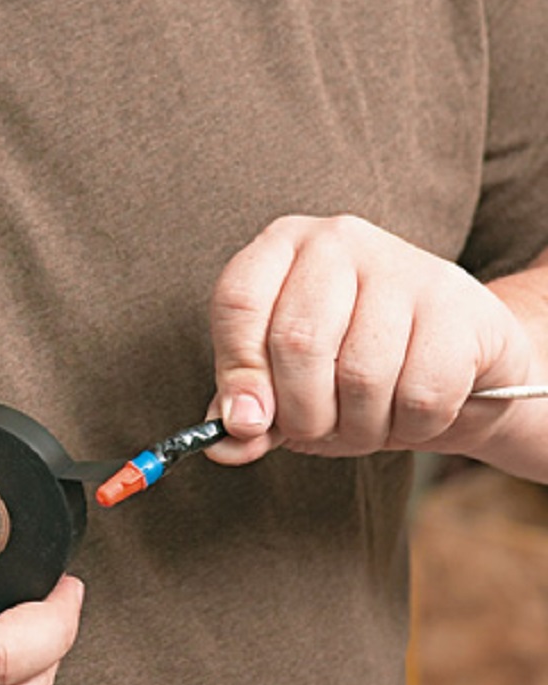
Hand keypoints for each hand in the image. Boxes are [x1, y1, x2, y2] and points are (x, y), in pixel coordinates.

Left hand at [204, 215, 532, 464]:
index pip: (238, 303)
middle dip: (302, 414)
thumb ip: (247, 413)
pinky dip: (410, 426)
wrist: (455, 358)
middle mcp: (337, 241)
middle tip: (315, 431)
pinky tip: (409, 414)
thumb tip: (226, 443)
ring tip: (364, 423)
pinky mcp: (459, 304)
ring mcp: (403, 265)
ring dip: (358, 427)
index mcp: (280, 249)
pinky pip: (421, 394)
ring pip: (361, 375)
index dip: (239, 373)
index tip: (248, 423)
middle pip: (297, 342)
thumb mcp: (284, 386)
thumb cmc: (348, 368)